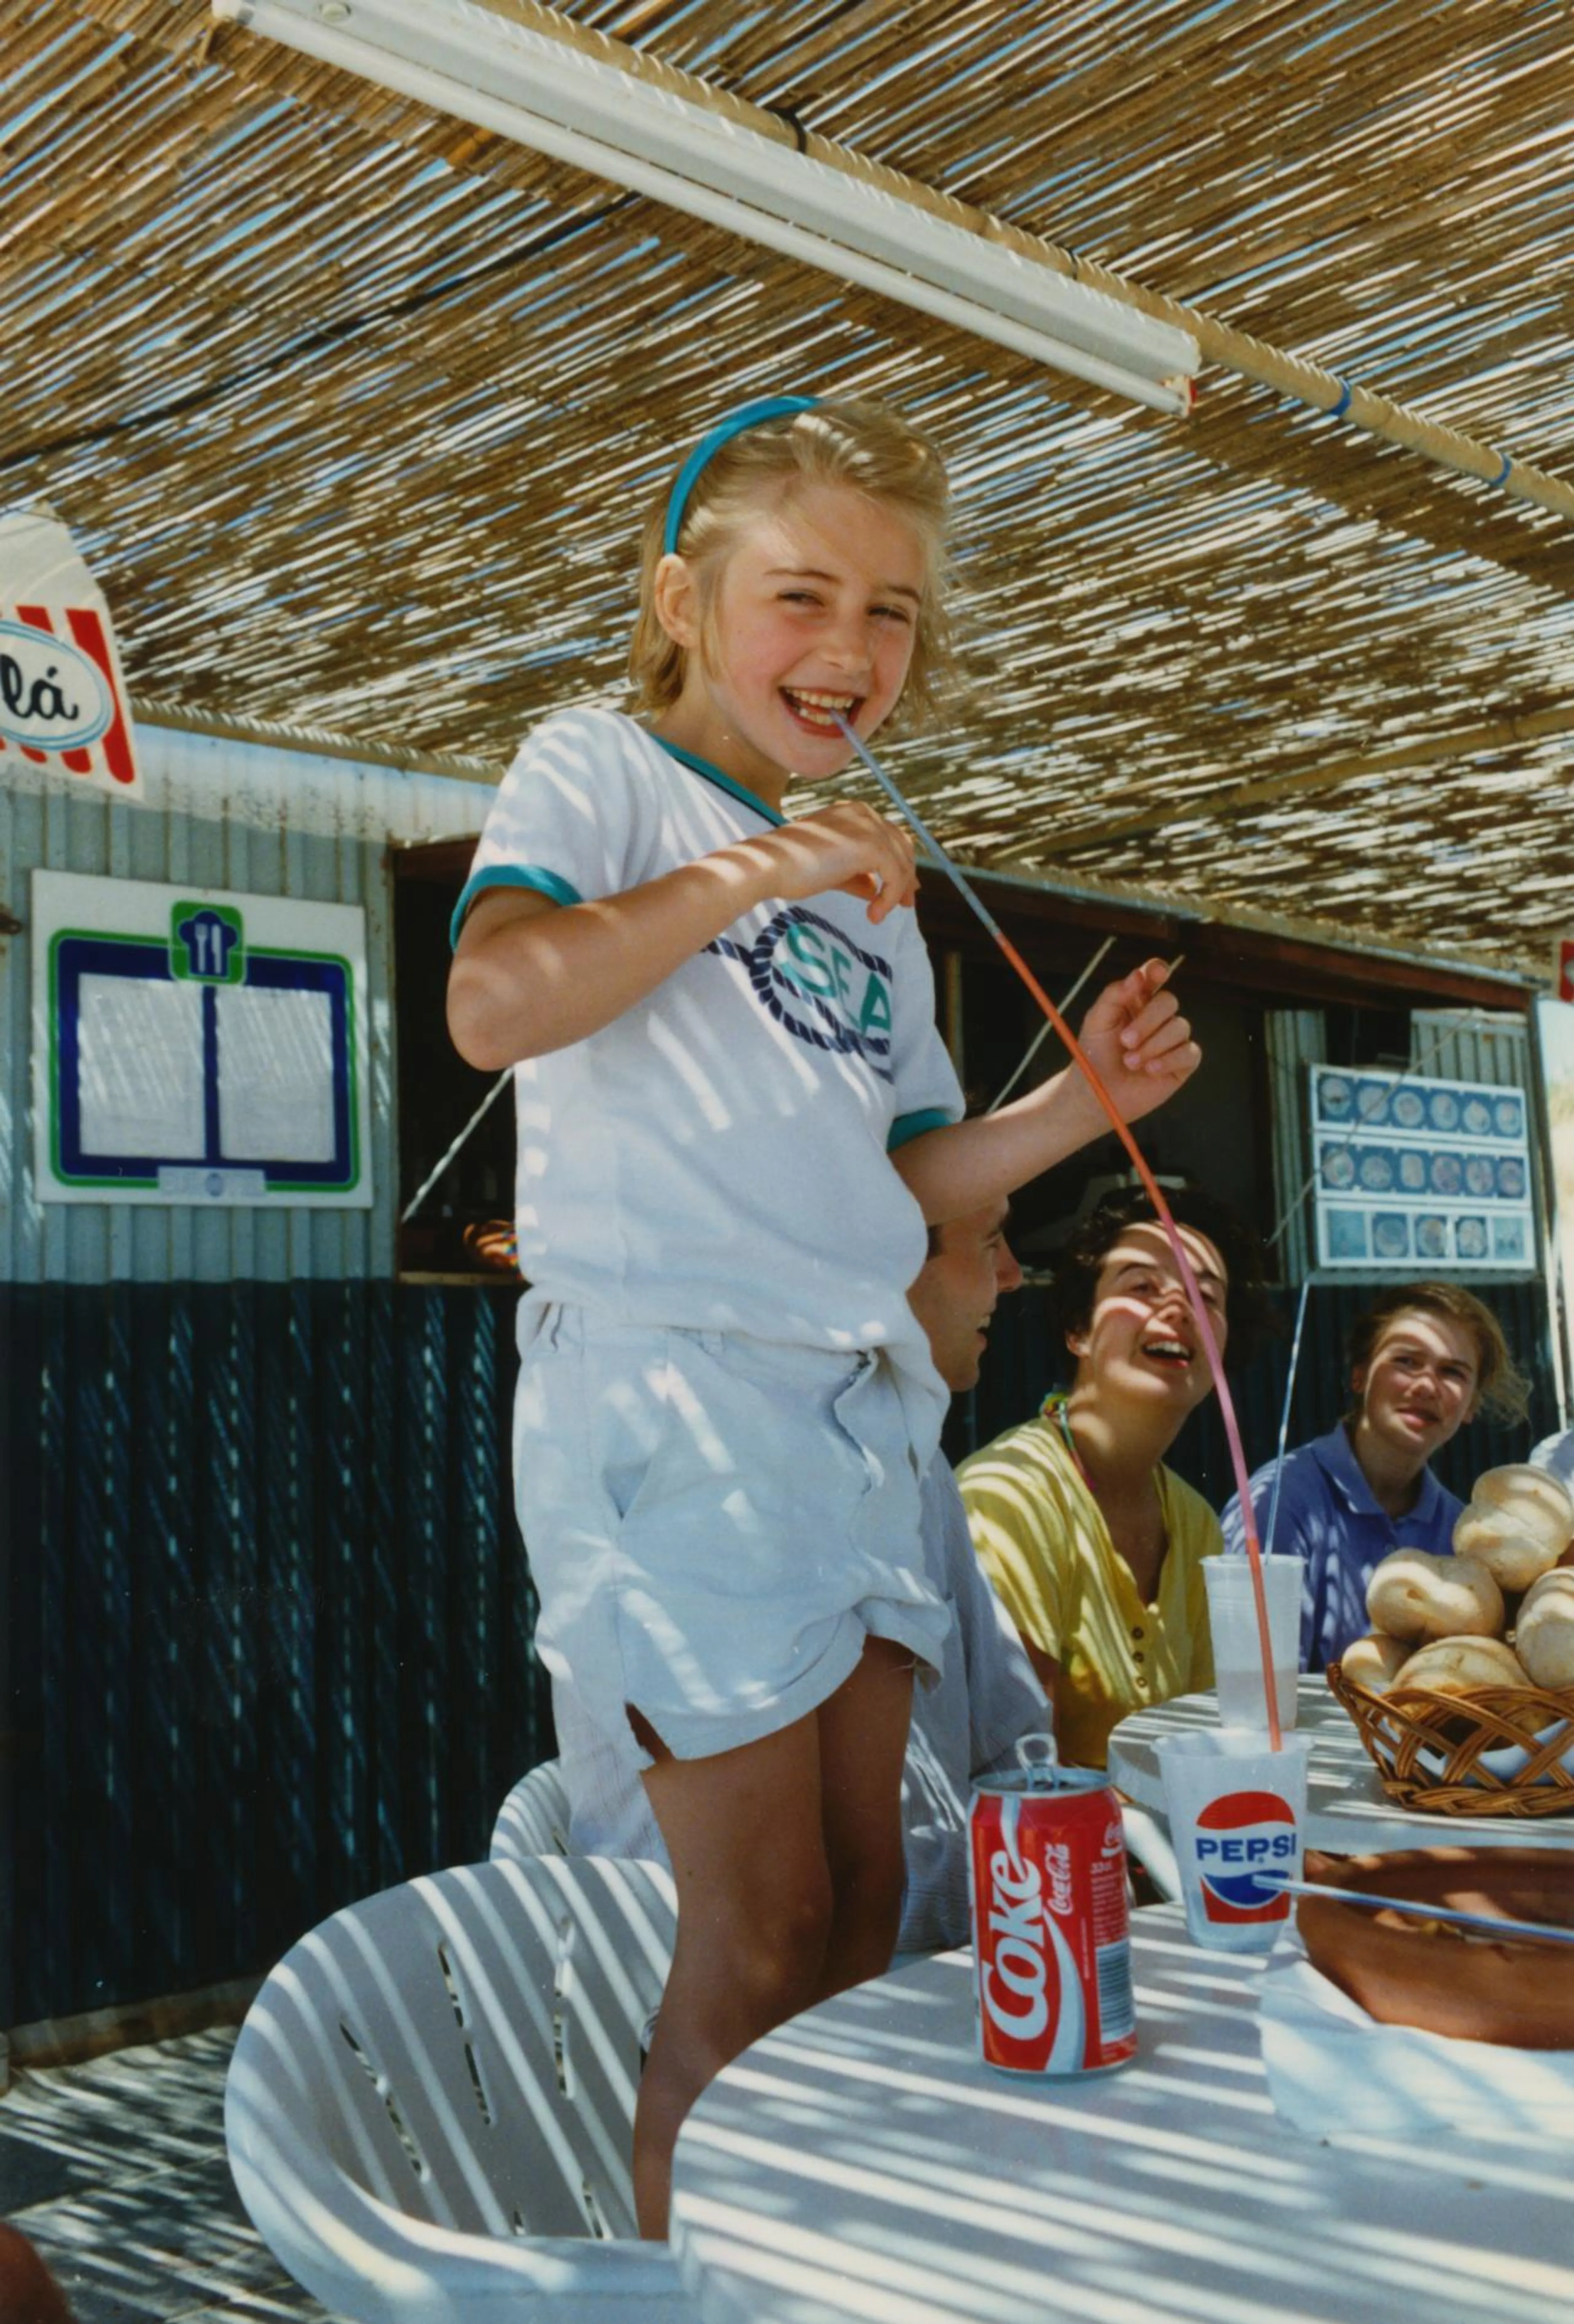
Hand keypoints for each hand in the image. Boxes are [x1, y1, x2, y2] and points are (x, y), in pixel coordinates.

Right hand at [743, 801, 917, 922]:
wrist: (769, 866)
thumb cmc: (791, 869)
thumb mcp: (833, 871)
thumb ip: (858, 876)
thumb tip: (876, 891)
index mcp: (854, 813)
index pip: (890, 837)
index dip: (901, 864)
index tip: (903, 892)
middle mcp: (864, 813)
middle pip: (902, 845)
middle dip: (907, 877)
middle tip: (906, 905)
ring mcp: (868, 826)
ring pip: (901, 862)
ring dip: (896, 892)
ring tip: (877, 914)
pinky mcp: (869, 844)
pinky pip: (894, 875)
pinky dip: (890, 897)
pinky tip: (874, 915)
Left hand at [1071, 960, 1199, 1130]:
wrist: (1097, 1093)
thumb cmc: (1095, 1054)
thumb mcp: (1097, 1021)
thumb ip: (1114, 995)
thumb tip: (1137, 975)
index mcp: (1137, 1000)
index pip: (1154, 977)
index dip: (1159, 971)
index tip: (1157, 973)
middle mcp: (1158, 1017)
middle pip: (1168, 1001)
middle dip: (1148, 1020)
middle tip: (1126, 1041)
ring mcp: (1173, 1039)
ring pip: (1180, 1027)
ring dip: (1153, 1045)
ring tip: (1130, 1062)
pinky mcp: (1183, 1062)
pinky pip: (1190, 1052)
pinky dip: (1170, 1059)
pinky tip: (1151, 1069)